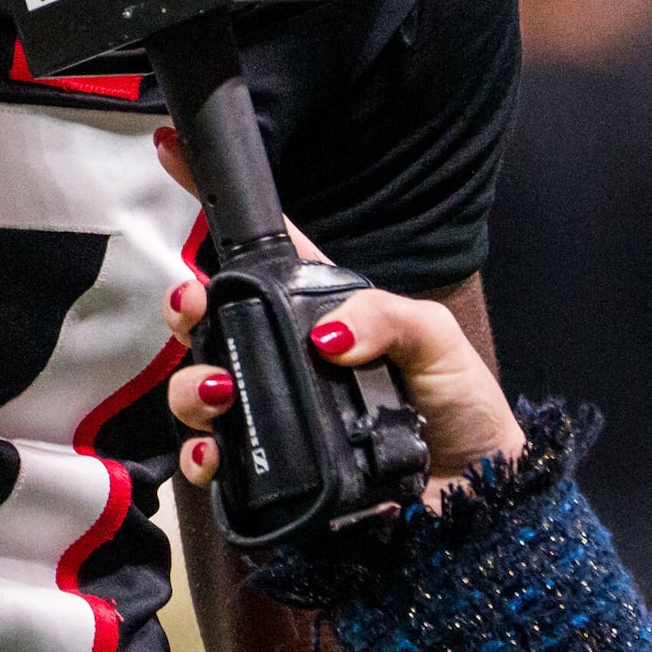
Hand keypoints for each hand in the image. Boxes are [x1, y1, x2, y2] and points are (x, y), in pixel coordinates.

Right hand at [151, 130, 524, 503]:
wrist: (481, 495)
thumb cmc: (459, 403)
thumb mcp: (431, 336)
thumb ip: (382, 317)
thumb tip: (322, 336)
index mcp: (322, 315)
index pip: (264, 252)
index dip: (217, 210)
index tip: (170, 157)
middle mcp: (289, 362)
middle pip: (213, 322)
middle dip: (185, 306)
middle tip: (191, 305)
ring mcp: (276, 419)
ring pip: (201, 388)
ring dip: (191, 384)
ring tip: (217, 392)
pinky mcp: (275, 476)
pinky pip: (218, 465)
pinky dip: (201, 460)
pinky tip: (211, 456)